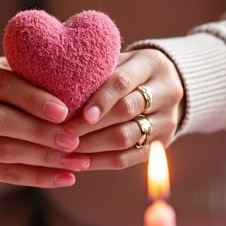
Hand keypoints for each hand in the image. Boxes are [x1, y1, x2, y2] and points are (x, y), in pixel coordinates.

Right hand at [0, 54, 90, 186]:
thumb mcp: (0, 71)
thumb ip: (28, 73)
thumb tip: (80, 82)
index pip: (2, 85)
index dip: (34, 99)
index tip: (64, 111)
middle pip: (0, 121)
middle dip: (41, 132)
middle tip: (75, 140)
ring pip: (4, 151)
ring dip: (45, 158)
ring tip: (78, 161)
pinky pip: (5, 175)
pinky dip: (38, 177)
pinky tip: (65, 177)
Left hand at [61, 47, 183, 170]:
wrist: (167, 87)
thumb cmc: (128, 72)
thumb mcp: (118, 63)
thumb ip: (96, 74)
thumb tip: (58, 91)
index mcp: (152, 65)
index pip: (123, 83)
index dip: (99, 99)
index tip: (76, 114)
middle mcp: (166, 92)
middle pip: (125, 111)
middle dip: (90, 125)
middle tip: (62, 134)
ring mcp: (167, 120)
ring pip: (126, 137)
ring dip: (92, 146)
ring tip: (65, 149)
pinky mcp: (162, 144)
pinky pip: (129, 158)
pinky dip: (101, 161)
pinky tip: (80, 162)